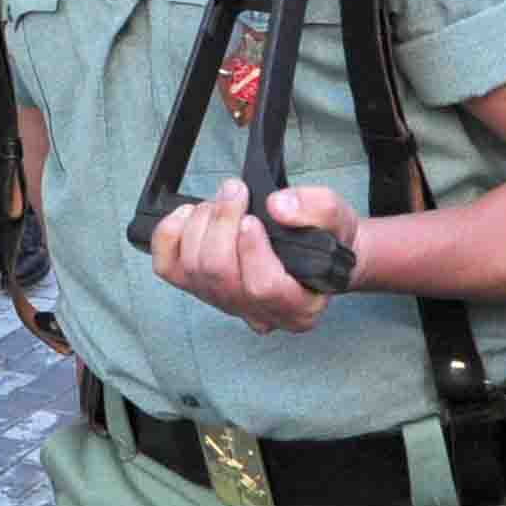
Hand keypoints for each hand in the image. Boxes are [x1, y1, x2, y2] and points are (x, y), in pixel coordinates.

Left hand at [150, 180, 352, 334]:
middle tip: (235, 192)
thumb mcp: (338, 217)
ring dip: (201, 224)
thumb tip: (278, 206)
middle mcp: (259, 313)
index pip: (265, 289)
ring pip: (193, 270)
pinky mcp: (198, 288)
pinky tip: (191, 215)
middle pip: (220, 276)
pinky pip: (167, 267)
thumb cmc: (326, 239)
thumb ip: (318, 209)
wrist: (314, 248)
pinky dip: (170, 235)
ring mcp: (225, 303)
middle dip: (221, 224)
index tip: (252, 219)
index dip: (252, 251)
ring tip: (223, 200)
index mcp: (300, 306)